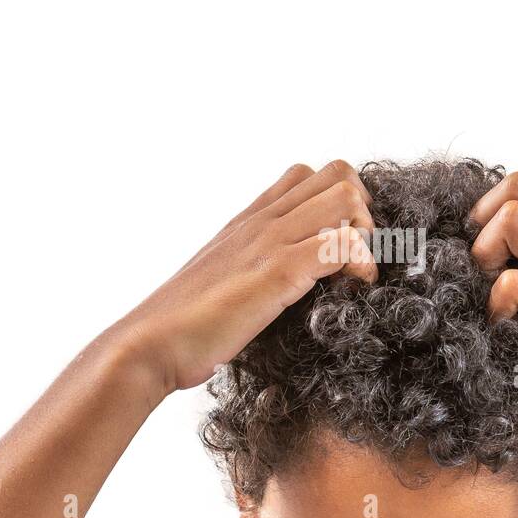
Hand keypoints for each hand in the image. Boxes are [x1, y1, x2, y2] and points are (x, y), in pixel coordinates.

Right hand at [113, 160, 377, 395]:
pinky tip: (355, 289)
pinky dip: (360, 264)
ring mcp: (270, 241)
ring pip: (346, 199)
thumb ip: (248, 271)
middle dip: (363, 209)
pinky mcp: (279, 272)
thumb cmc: (183, 326)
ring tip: (355, 272)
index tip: (340, 244)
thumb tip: (270, 287)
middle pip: (337, 173)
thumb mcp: (221, 283)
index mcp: (248, 221)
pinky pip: (341, 244)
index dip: (337, 200)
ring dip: (366, 233)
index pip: (306, 175)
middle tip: (356, 255)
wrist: (151, 344)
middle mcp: (261, 221)